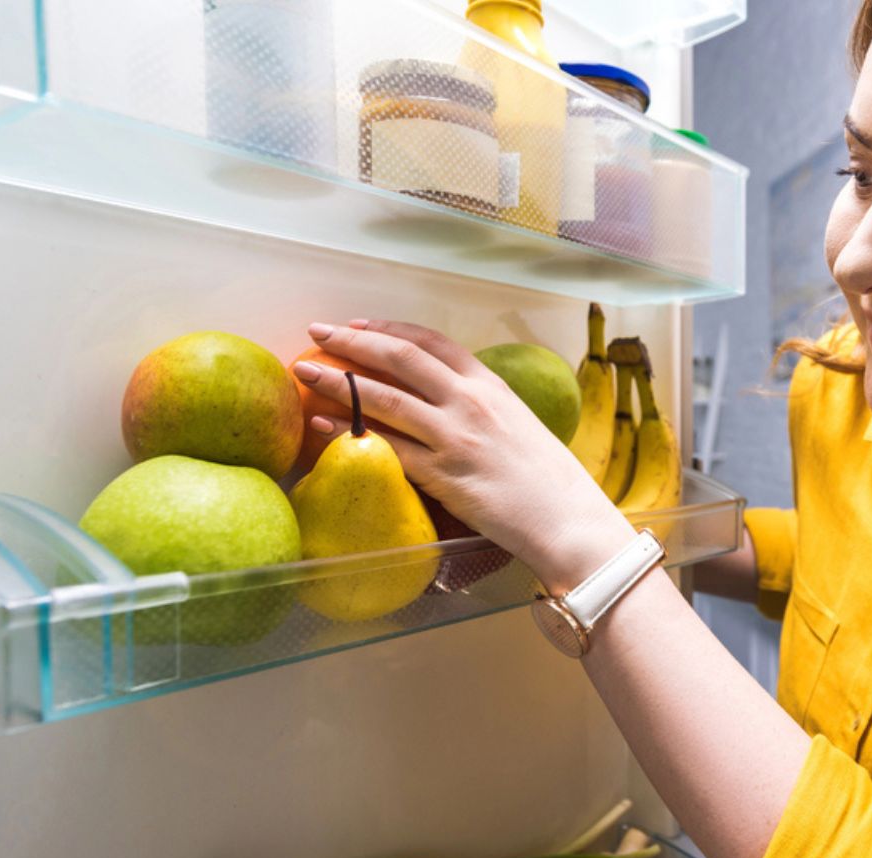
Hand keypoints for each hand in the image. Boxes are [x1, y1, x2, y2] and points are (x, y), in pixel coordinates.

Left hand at [294, 319, 636, 592]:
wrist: (565, 519)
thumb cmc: (546, 479)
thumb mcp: (517, 423)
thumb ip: (480, 405)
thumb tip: (439, 398)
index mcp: (490, 386)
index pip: (432, 342)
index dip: (389, 329)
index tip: (357, 324)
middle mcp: (470, 402)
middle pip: (400, 358)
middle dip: (353, 341)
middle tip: (317, 333)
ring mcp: (454, 437)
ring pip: (384, 397)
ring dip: (337, 380)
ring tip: (305, 371)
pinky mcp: (441, 474)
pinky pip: (384, 446)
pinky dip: (347, 431)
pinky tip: (323, 424)